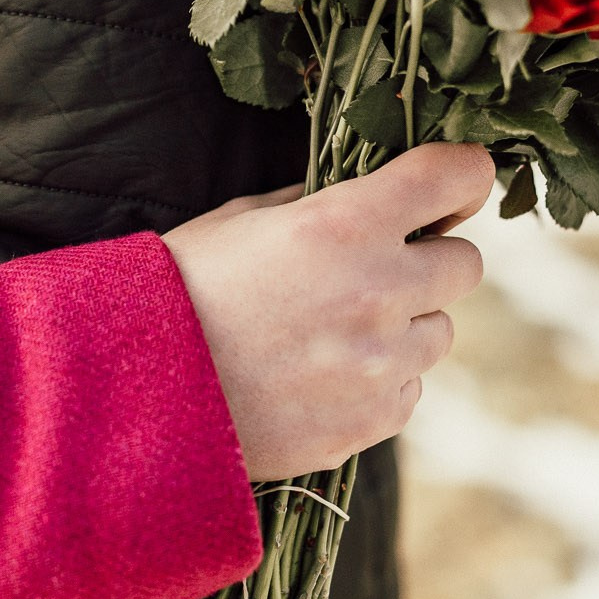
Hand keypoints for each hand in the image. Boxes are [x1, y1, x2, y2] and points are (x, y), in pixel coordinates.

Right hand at [163, 142, 492, 480]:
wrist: (134, 397)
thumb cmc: (179, 292)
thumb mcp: (240, 221)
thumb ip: (318, 204)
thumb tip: (370, 195)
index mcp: (344, 224)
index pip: (457, 177)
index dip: (461, 175)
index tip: (451, 183)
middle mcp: (377, 292)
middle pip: (465, 264)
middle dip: (428, 260)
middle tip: (373, 269)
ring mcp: (379, 365)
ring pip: (439, 333)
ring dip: (403, 326)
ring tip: (331, 333)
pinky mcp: (369, 422)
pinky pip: (408, 391)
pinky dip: (379, 382)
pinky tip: (319, 377)